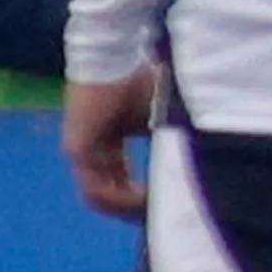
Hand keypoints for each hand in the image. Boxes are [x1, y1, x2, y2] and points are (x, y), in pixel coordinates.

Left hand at [63, 67, 158, 220]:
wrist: (114, 54)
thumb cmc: (140, 78)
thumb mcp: (162, 116)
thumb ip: (168, 144)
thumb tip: (193, 169)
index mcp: (107, 141)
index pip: (120, 180)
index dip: (143, 197)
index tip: (168, 204)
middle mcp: (90, 151)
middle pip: (110, 194)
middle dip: (136, 209)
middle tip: (162, 217)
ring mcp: (81, 151)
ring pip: (101, 196)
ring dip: (129, 208)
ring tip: (156, 211)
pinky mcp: (78, 148)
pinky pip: (95, 187)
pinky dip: (120, 198)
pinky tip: (144, 200)